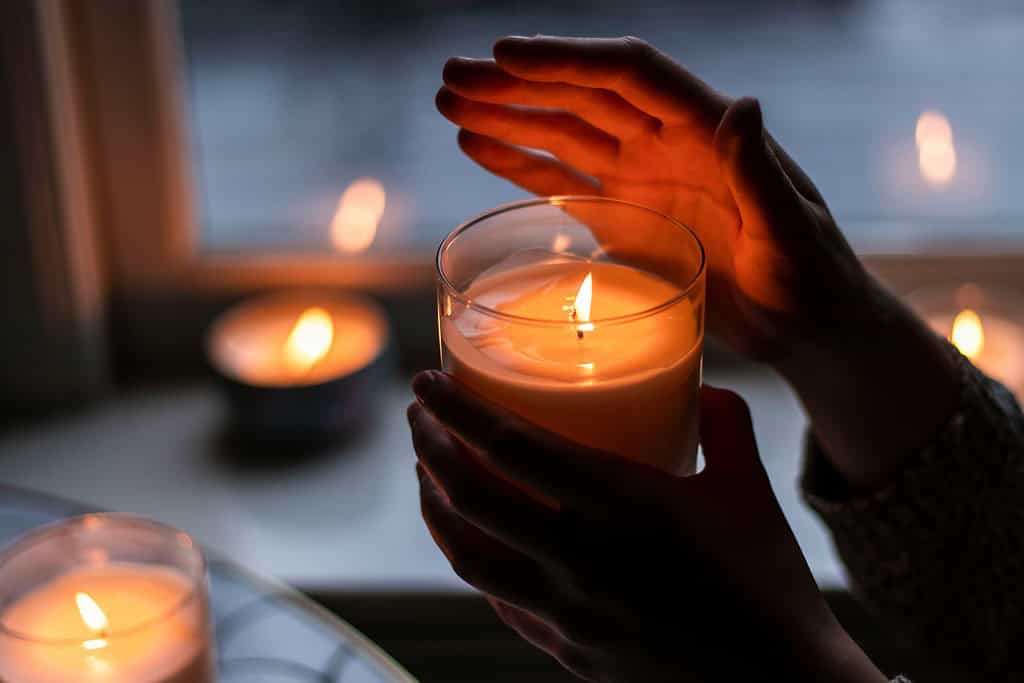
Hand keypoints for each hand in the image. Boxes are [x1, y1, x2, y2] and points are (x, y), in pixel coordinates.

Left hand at [407, 371, 884, 682]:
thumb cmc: (771, 587)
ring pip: (466, 555)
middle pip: (468, 497)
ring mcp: (566, 615)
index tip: (424, 382)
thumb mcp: (751, 490)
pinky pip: (496, 598)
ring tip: (427, 474)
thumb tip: (703, 386)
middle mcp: (579, 562)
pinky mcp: (566, 651)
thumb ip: (726, 425)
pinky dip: (471, 559)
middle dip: (429, 447)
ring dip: (434, 507)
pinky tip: (472, 540)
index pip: (511, 447)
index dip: (455, 410)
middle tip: (419, 417)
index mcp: (623, 508)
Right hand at [437, 36, 959, 488]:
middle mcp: (666, 143)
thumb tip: (743, 103)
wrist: (805, 326)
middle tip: (453, 76)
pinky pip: (562, 182)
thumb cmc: (813, 279)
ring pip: (561, 134)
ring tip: (449, 102)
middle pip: (580, 97)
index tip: (506, 53)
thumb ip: (759, 171)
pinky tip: (478, 146)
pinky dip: (519, 163)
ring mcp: (641, 179)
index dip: (567, 61)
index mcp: (706, 131)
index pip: (628, 76)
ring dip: (506, 116)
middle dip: (516, 84)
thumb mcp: (790, 230)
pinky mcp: (624, 218)